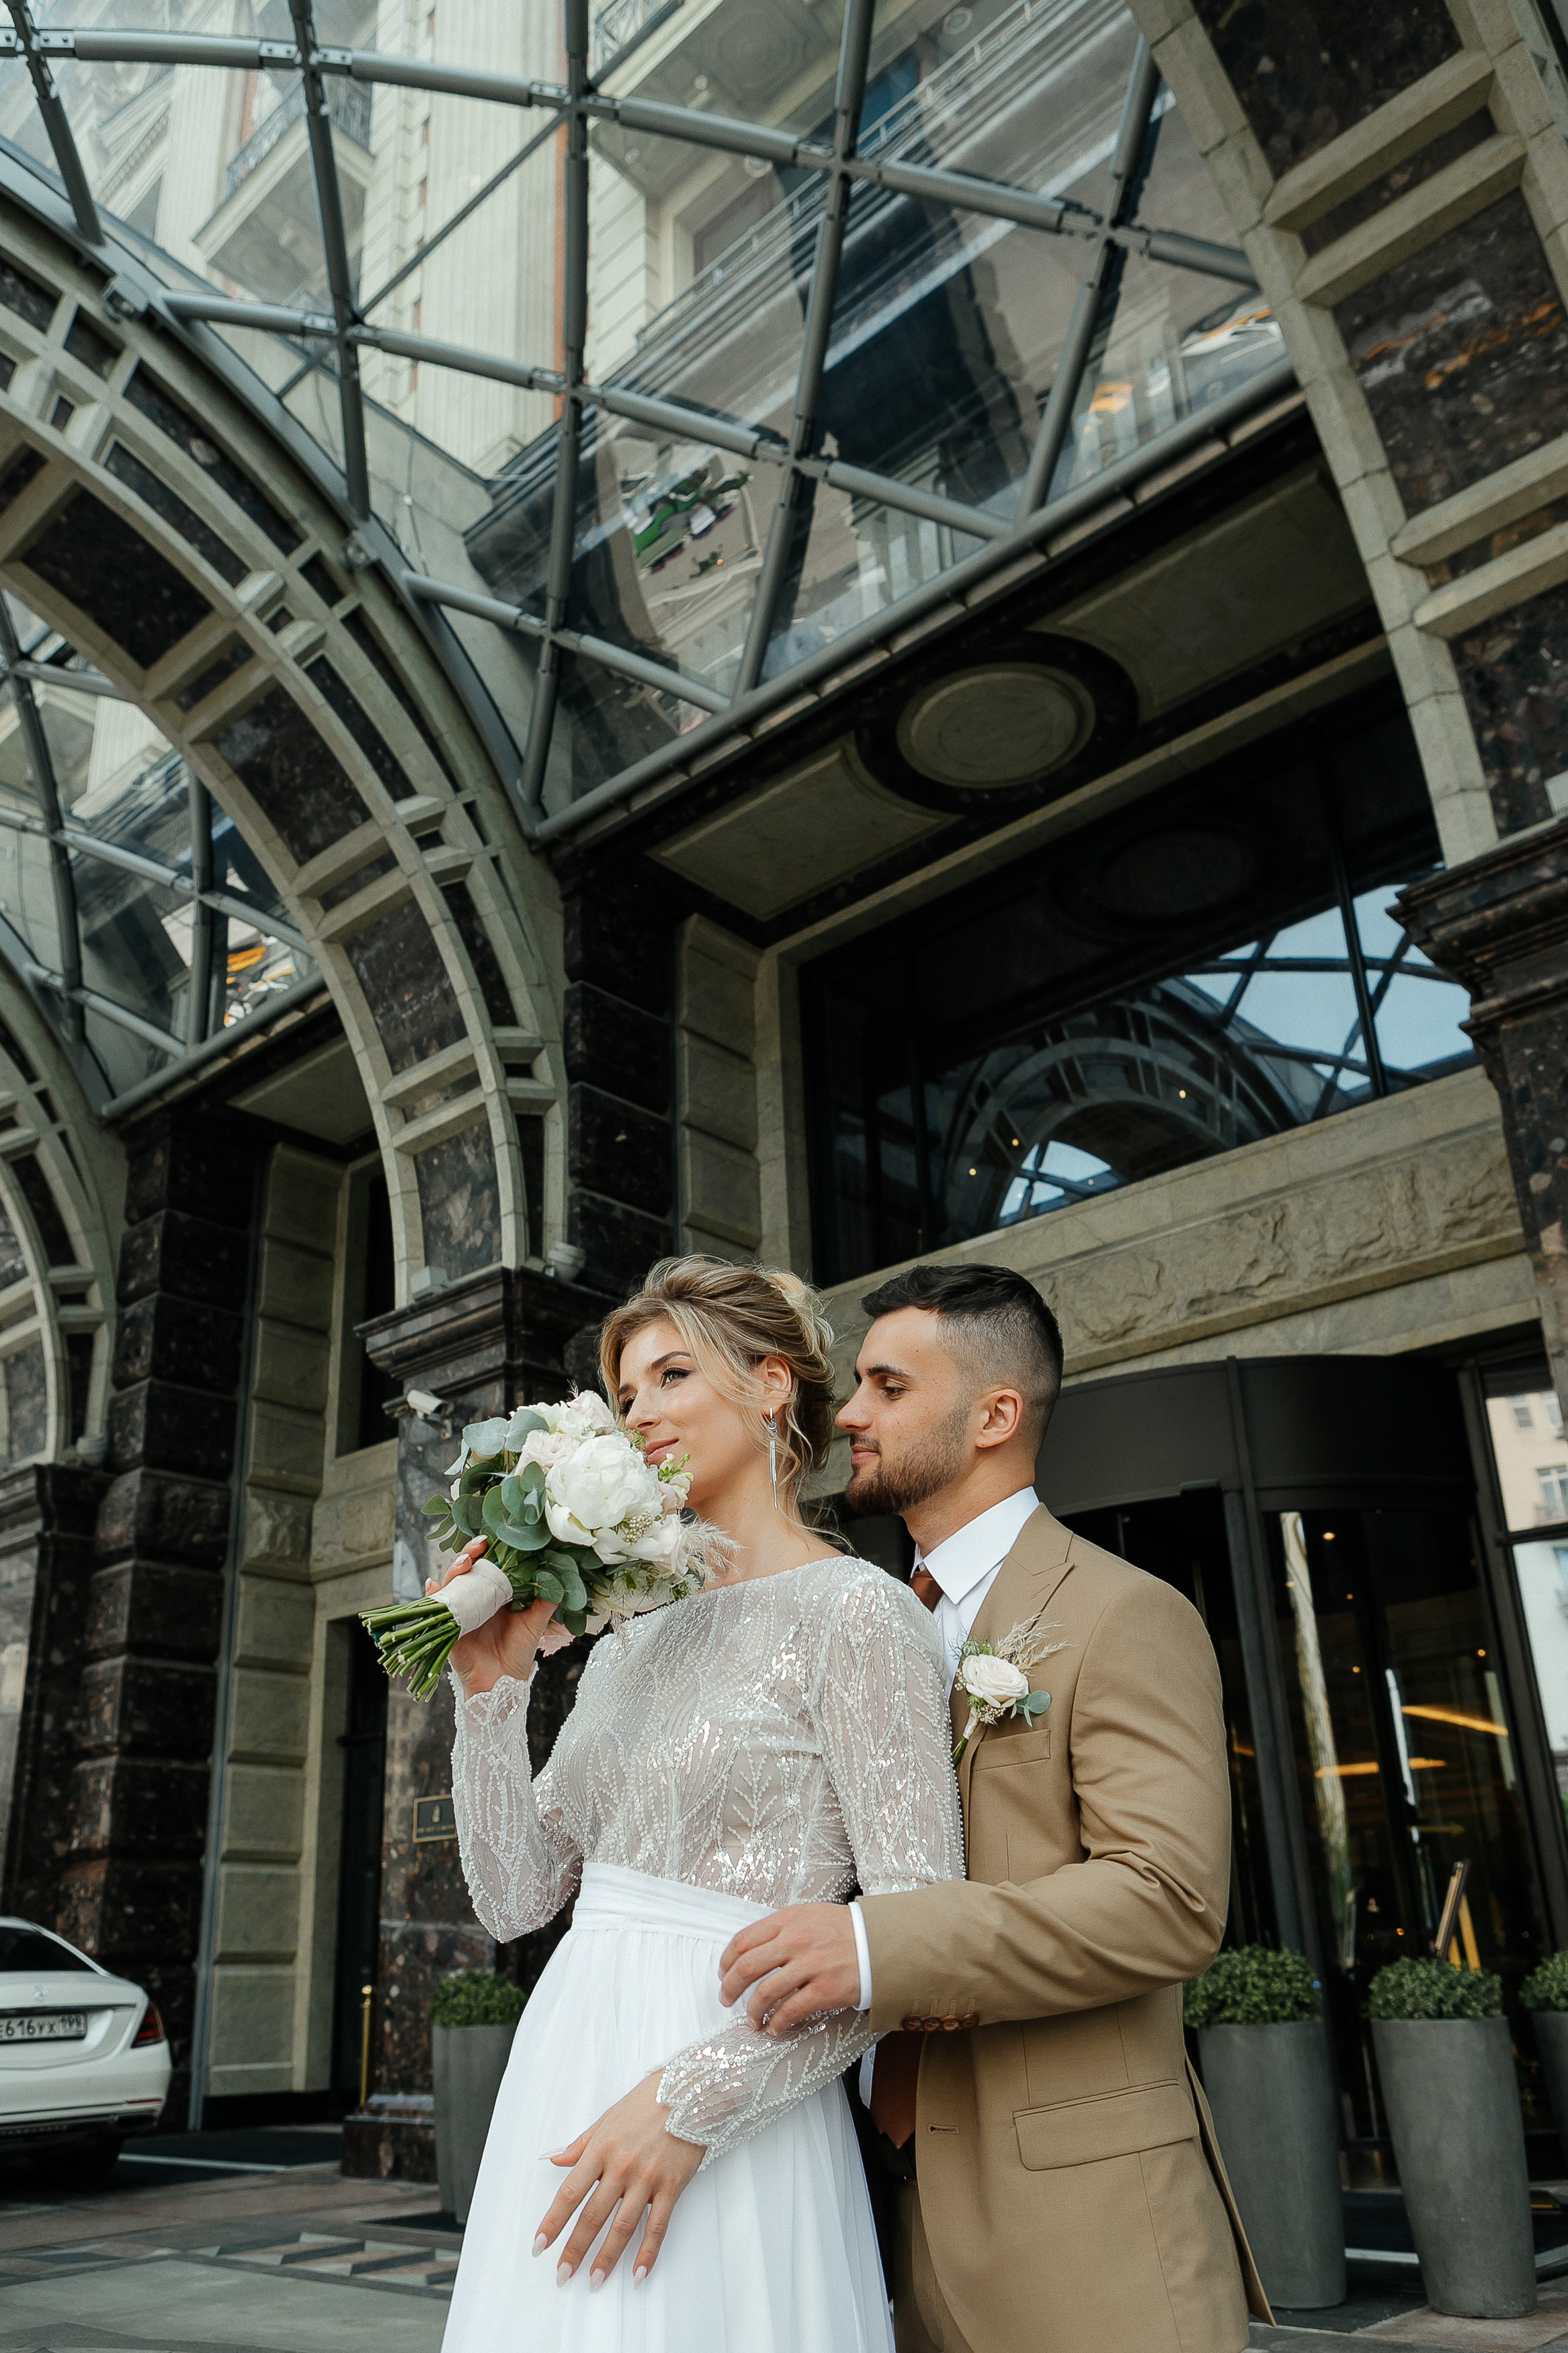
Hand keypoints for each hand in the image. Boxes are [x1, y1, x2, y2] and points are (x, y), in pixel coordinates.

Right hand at [432, 1537, 554, 1696]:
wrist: (501, 1683)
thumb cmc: (518, 1653)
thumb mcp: (534, 1623)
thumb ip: (546, 1600)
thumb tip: (560, 1576)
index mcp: (495, 1595)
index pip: (488, 1565)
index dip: (488, 1551)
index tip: (493, 1539)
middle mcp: (475, 1599)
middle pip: (467, 1569)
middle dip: (469, 1554)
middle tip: (478, 1547)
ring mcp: (460, 1610)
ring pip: (451, 1582)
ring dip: (453, 1569)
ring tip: (463, 1564)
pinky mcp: (448, 1625)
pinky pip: (436, 1606)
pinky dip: (432, 1594)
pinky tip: (434, 1584)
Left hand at [533, 2070, 703, 2287]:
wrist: (692, 2089)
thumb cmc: (648, 2100)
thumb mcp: (608, 2117)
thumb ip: (581, 2143)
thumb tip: (555, 2159)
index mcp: (602, 2149)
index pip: (570, 2193)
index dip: (553, 2222)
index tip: (540, 2244)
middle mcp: (622, 2167)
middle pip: (593, 2216)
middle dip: (575, 2249)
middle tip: (562, 2274)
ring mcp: (648, 2178)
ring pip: (622, 2227)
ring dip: (607, 2258)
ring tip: (594, 2280)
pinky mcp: (673, 2186)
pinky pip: (658, 2226)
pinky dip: (647, 2253)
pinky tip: (638, 2274)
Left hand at [718, 1903, 860, 2034]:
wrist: (880, 1942)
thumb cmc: (842, 1930)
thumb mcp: (809, 1915)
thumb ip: (781, 1928)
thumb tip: (750, 1951)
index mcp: (788, 1920)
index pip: (744, 1940)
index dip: (727, 1961)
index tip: (723, 1974)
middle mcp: (796, 1940)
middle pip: (748, 1967)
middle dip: (731, 1987)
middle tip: (726, 1999)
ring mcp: (811, 1965)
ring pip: (766, 1992)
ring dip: (752, 2011)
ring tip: (751, 2020)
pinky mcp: (825, 1989)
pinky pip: (791, 2011)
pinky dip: (777, 2023)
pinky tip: (774, 2028)